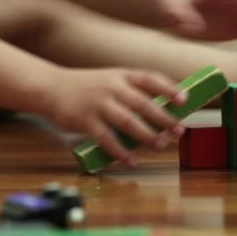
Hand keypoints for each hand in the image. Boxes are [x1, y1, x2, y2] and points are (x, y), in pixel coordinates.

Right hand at [41, 68, 187, 167]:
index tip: (185, 100)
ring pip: (128, 122)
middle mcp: (111, 87)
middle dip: (164, 118)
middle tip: (179, 131)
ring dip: (147, 136)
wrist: (50, 88)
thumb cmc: (85, 87)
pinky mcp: (85, 121)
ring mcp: (98, 104)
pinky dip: (121, 152)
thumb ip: (130, 92)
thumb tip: (160, 113)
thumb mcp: (109, 80)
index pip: (150, 79)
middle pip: (143, 103)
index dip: (169, 88)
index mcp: (120, 75)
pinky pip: (107, 139)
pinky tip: (132, 161)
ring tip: (160, 146)